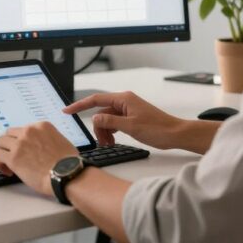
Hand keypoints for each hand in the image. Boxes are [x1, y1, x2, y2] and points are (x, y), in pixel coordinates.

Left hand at [0, 122, 77, 196]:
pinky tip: (6, 170)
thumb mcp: (61, 141)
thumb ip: (47, 139)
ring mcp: (20, 143)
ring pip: (1, 142)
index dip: (21, 141)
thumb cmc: (69, 163)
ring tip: (8, 164)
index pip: (23, 129)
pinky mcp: (13, 157)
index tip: (24, 150)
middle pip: (10, 133)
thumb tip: (40, 148)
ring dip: (3, 152)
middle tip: (13, 156)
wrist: (66, 174)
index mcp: (41, 126)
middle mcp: (29, 131)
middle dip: (10, 145)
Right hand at [64, 92, 188, 150]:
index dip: (79, 105)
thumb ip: (110, 121)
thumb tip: (95, 118)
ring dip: (105, 131)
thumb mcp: (131, 126)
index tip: (67, 111)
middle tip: (102, 142)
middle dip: (98, 127)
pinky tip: (114, 140)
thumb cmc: (158, 129)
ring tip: (109, 144)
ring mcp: (128, 109)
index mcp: (124, 99)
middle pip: (101, 111)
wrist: (175, 134)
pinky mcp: (131, 117)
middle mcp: (125, 101)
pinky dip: (111, 132)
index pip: (96, 99)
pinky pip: (115, 123)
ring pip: (107, 119)